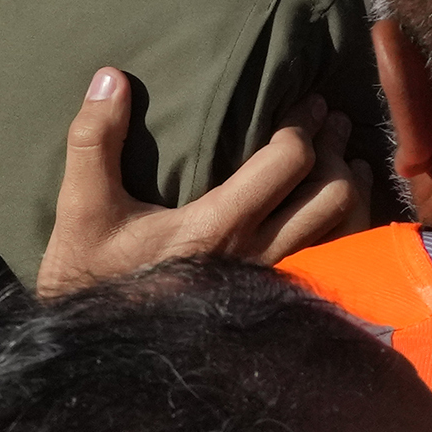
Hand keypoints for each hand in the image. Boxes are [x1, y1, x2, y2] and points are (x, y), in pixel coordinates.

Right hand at [36, 69, 377, 298]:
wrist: (97, 354)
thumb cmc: (89, 277)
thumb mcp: (81, 209)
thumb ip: (93, 140)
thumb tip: (110, 76)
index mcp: (216, 229)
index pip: (287, 161)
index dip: (303, 123)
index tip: (307, 100)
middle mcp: (256, 259)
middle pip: (331, 194)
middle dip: (336, 148)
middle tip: (332, 118)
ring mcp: (272, 287)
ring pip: (344, 232)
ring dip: (351, 187)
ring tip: (347, 156)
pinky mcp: (277, 307)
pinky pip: (337, 265)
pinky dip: (349, 229)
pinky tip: (342, 209)